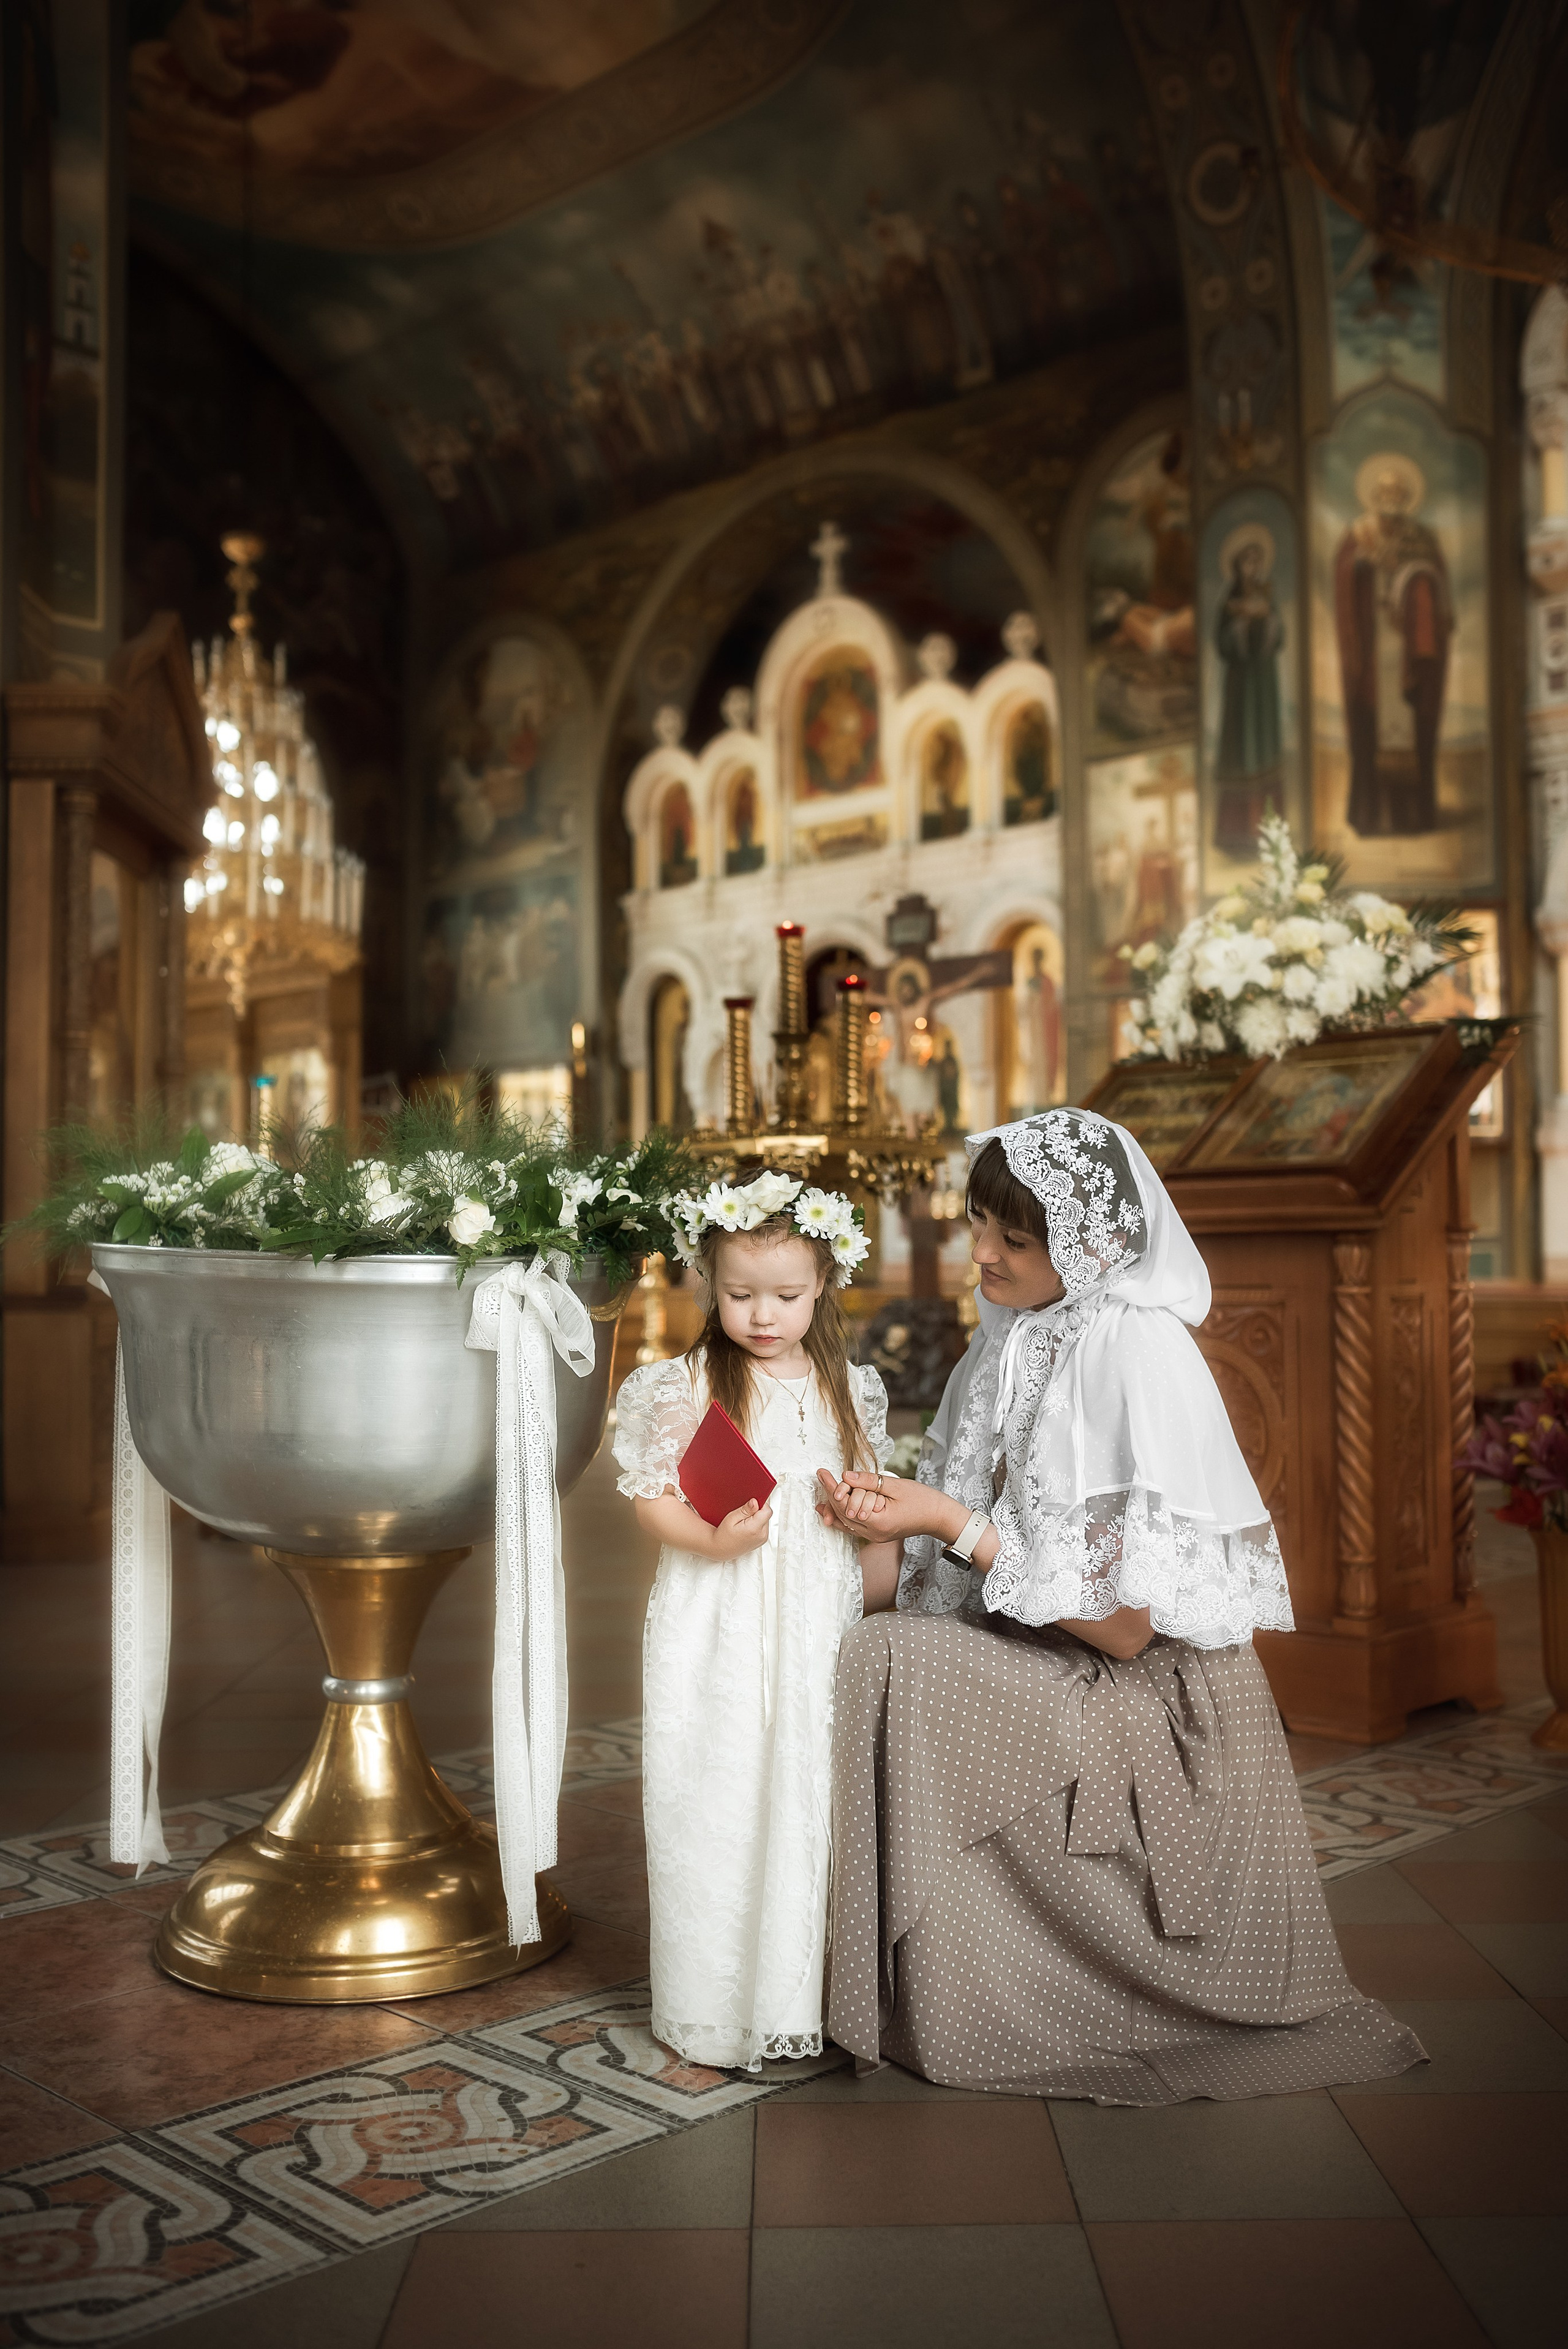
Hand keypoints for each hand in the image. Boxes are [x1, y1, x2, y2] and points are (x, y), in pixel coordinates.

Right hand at [704, 1497, 772, 1560]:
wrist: (721, 1549)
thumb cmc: (723, 1536)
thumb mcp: (731, 1518)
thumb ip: (745, 1510)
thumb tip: (755, 1502)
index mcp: (755, 1529)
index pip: (767, 1510)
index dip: (759, 1504)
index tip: (750, 1505)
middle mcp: (762, 1535)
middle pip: (766, 1514)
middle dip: (757, 1511)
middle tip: (743, 1515)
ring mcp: (763, 1539)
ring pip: (765, 1520)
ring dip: (757, 1518)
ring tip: (744, 1522)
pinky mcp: (762, 1540)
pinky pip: (764, 1527)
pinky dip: (757, 1524)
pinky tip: (747, 1527)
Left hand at [815, 1469, 958, 1544]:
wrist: (938, 1516)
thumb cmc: (922, 1499)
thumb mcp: (894, 1485)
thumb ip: (868, 1481)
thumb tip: (845, 1475)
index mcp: (879, 1521)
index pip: (846, 1504)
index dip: (832, 1487)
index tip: (822, 1473)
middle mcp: (874, 1533)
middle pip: (843, 1513)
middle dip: (832, 1494)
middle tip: (823, 1476)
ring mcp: (875, 1536)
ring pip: (846, 1521)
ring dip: (835, 1505)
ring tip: (822, 1489)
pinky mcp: (877, 1534)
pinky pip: (854, 1526)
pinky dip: (843, 1516)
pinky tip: (831, 1509)